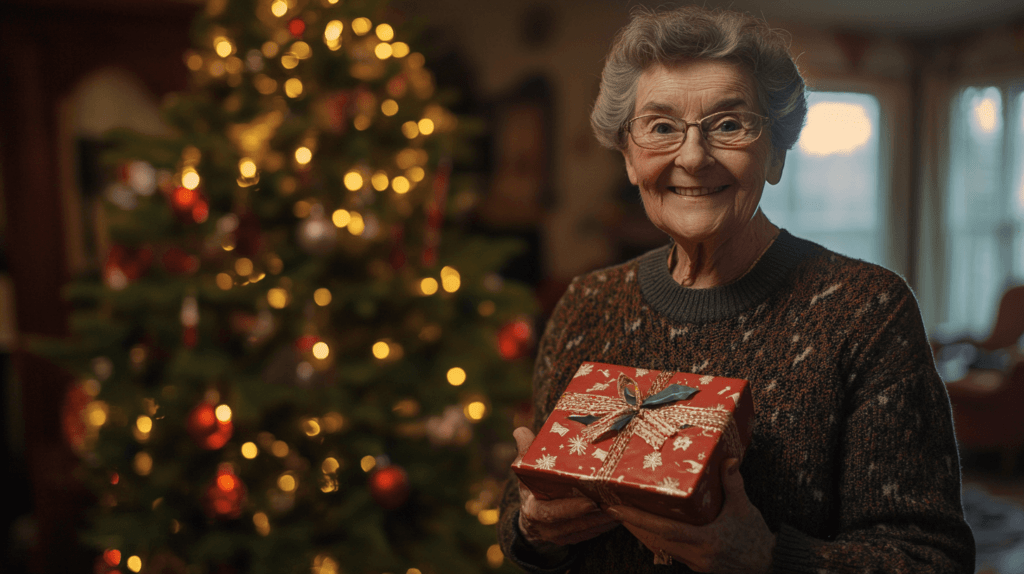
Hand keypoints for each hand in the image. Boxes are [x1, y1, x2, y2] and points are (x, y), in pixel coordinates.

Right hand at [513, 427, 618, 552]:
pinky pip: (592, 534)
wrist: (532, 518)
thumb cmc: (531, 489)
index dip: (570, 509)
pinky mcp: (574, 540)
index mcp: (534, 510)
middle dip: (595, 516)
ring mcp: (561, 536)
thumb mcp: (526, 471)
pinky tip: (621, 514)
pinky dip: (606, 525)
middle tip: (615, 503)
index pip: (550, 513)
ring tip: (623, 507)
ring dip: (605, 520)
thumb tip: (520, 430)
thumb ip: (526, 452)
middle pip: (574, 524)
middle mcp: (547, 528)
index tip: (590, 502)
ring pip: (587, 530)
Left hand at [606, 458, 774, 572]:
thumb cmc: (756, 538)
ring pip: (659, 548)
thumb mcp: (745, 509)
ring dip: (641, 533)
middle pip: (654, 540)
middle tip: (612, 508)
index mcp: (705, 540)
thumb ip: (733, 484)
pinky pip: (670, 552)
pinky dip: (656, 540)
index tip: (616, 510)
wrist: (769, 565)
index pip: (664, 530)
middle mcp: (696, 555)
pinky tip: (649, 528)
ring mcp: (695, 563)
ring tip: (624, 516)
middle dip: (632, 525)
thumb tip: (729, 459)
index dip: (638, 519)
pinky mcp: (697, 566)